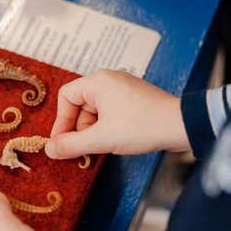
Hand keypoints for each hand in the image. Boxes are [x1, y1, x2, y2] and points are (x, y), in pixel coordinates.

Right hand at [46, 69, 189, 158]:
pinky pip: (110, 113)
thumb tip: (49, 149)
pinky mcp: (134, 100)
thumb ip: (71, 145)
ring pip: (95, 111)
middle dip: (78, 129)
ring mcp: (123, 89)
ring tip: (102, 147)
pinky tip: (114, 142)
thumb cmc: (142, 126)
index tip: (62, 143)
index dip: (60, 121)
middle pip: (80, 105)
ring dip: (93, 131)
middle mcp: (109, 80)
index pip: (66, 97)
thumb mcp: (101, 139)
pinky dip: (107, 128)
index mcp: (97, 81)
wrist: (181, 126)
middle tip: (82, 149)